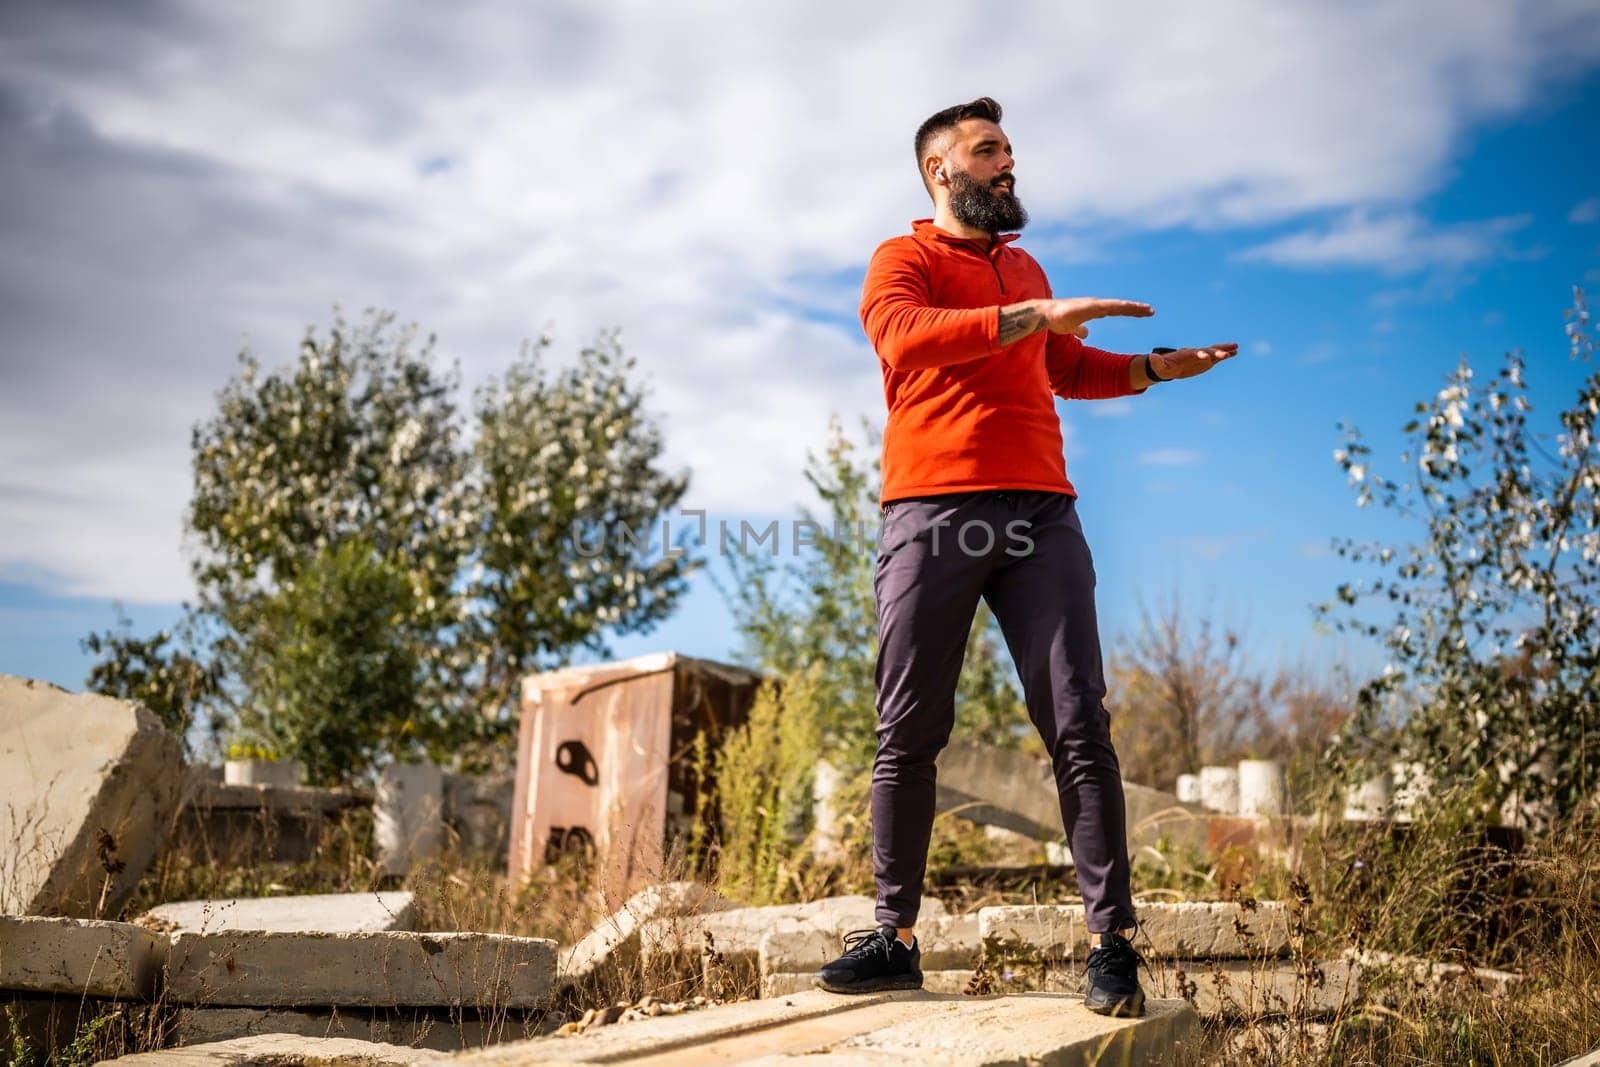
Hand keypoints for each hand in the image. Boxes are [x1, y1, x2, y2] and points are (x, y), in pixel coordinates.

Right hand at [1035, 297, 1153, 338]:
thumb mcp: (1072, 327)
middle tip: (1151, 311)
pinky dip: (1119, 307)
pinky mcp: (1088, 307)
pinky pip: (1107, 307)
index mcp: (1095, 309)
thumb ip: (1080, 329)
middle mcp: (1096, 305)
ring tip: (1146, 310)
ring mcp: (1093, 304)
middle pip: (1120, 306)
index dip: (1130, 311)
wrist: (1045, 314)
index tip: (1144, 312)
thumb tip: (1086, 333)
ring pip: (1117, 306)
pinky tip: (1128, 307)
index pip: (1117, 309)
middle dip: (1136, 309)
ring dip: (1132, 308)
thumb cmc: (1057, 319)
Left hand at [1149, 343, 1237, 379]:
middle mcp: (1196, 354)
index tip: (1206, 355)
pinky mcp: (1206, 361)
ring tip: (1236, 348)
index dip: (1200, 354)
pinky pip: (1217, 357)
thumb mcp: (1158, 365)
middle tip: (1227, 353)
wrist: (1168, 365)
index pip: (1194, 354)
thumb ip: (1157, 362)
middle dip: (1216, 352)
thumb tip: (1152, 358)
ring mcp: (1202, 357)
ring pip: (1215, 352)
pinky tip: (1235, 352)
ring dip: (1224, 351)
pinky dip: (1226, 355)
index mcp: (1185, 355)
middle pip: (1207, 352)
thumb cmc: (1162, 366)